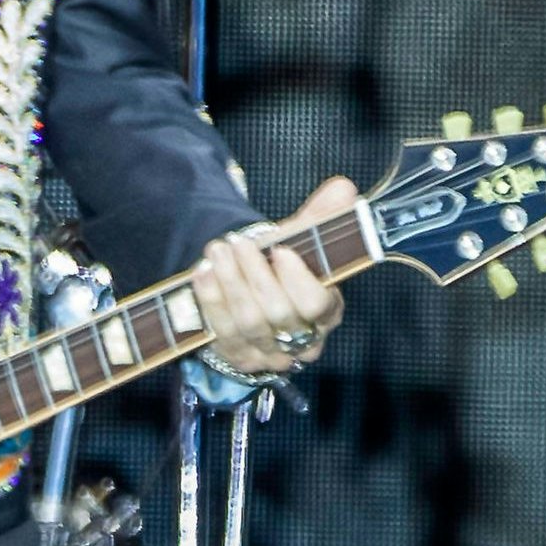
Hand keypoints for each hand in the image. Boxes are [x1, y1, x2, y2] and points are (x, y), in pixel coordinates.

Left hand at [190, 179, 357, 378]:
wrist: (250, 298)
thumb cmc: (281, 270)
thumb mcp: (301, 244)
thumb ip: (320, 219)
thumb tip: (343, 188)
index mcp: (328, 312)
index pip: (318, 304)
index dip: (297, 279)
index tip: (280, 250)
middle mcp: (302, 339)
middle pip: (279, 313)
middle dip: (255, 275)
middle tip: (238, 242)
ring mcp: (269, 353)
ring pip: (248, 322)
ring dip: (230, 283)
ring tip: (218, 250)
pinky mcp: (238, 357)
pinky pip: (221, 331)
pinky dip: (210, 300)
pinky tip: (203, 272)